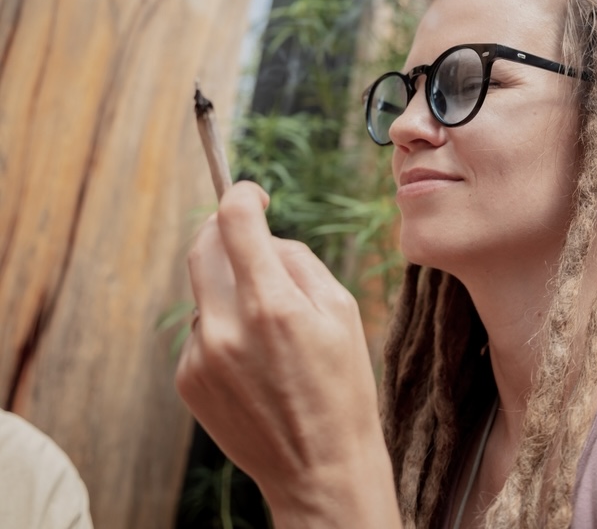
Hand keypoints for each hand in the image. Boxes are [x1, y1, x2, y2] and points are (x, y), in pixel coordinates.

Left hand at [175, 182, 399, 527]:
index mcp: (272, 306)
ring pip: (204, 293)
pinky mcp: (188, 380)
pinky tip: (255, 361)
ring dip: (229, 289)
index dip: (242, 195)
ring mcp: (201, 356)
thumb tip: (264, 239)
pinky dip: (223, 328)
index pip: (234, 222)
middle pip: (201, 248)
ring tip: (270, 328)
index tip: (251, 194)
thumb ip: (299, 263)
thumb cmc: (342, 388)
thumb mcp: (342, 313)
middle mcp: (227, 328)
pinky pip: (201, 331)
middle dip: (222, 229)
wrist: (319, 467)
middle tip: (246, 233)